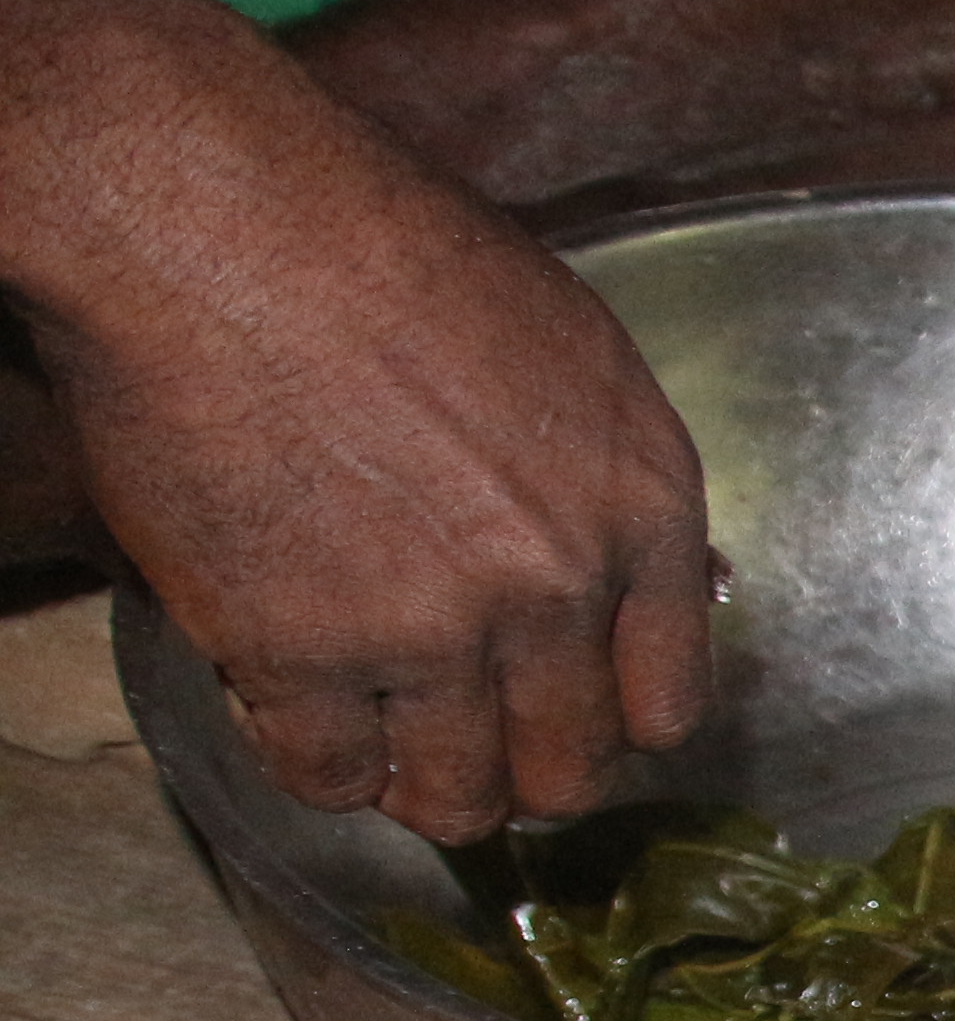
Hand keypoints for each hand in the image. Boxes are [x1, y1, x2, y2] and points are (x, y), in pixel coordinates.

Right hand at [12, 10, 709, 842]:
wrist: (220, 222)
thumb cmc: (378, 245)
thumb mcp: (565, 346)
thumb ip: (603, 476)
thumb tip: (632, 570)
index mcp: (642, 504)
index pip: (667, 698)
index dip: (609, 721)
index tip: (563, 714)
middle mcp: (562, 584)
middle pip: (570, 766)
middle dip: (517, 766)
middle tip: (460, 736)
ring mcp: (438, 630)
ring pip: (459, 798)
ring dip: (418, 783)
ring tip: (376, 734)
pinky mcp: (306, 655)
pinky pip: (329, 776)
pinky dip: (313, 762)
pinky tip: (291, 706)